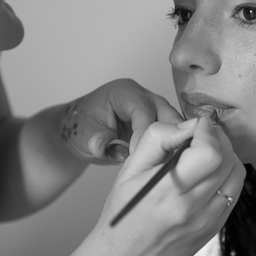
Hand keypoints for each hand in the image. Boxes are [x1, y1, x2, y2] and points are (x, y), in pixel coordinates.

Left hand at [59, 79, 181, 162]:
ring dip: (174, 142)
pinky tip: (171, 162)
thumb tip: (113, 148)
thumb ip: (99, 141)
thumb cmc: (81, 128)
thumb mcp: (84, 136)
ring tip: (171, 163)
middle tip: (167, 159)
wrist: (81, 132)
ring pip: (173, 123)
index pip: (143, 110)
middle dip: (170, 135)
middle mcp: (143, 96)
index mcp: (124, 92)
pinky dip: (173, 146)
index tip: (140, 154)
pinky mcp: (158, 123)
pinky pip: (172, 133)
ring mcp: (153, 109)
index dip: (144, 133)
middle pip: (166, 113)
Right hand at [81, 116, 245, 255]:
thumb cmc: (123, 213)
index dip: (207, 130)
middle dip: (218, 138)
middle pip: (228, 160)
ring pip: (237, 175)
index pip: (210, 152)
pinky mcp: (214, 229)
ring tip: (207, 150)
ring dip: (227, 155)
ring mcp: (208, 221)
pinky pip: (234, 193)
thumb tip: (188, 125)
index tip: (197, 124)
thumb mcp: (130, 168)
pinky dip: (227, 175)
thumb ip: (158, 138)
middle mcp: (193, 207)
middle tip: (202, 133)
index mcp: (168, 190)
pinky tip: (209, 172)